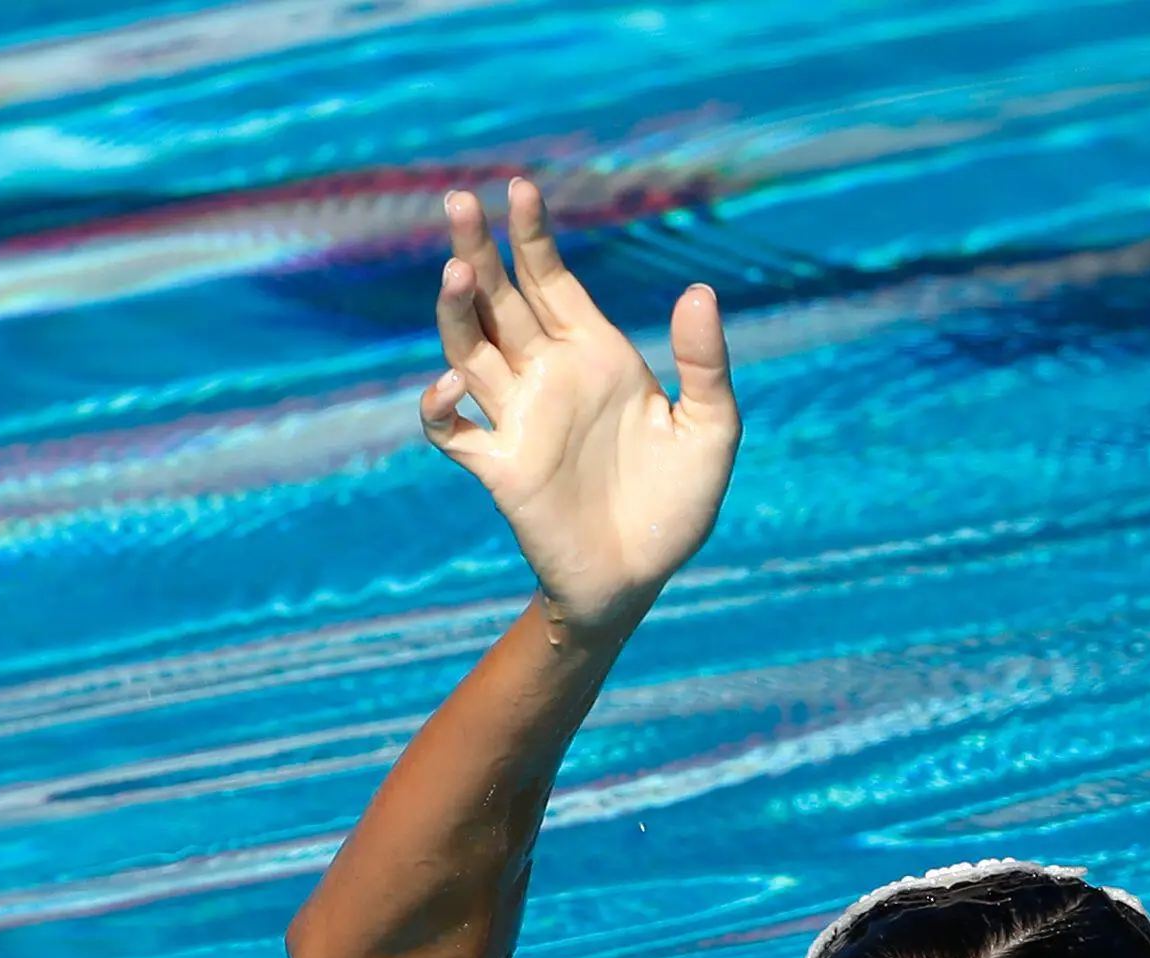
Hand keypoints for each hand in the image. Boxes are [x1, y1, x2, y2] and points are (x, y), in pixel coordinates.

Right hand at [421, 178, 740, 634]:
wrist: (643, 577)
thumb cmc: (678, 503)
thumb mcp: (710, 428)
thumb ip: (705, 363)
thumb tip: (698, 291)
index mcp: (594, 353)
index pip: (550, 279)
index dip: (531, 235)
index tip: (519, 187)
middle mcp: (547, 375)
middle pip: (499, 300)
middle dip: (477, 250)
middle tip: (458, 201)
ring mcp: (518, 418)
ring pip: (469, 349)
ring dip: (456, 312)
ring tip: (456, 272)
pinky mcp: (500, 467)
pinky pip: (452, 430)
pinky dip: (439, 408)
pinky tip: (452, 388)